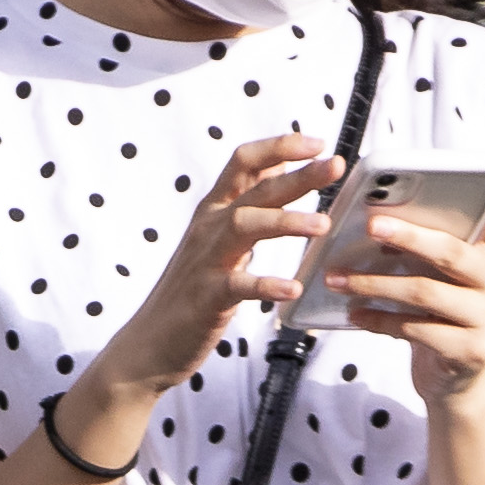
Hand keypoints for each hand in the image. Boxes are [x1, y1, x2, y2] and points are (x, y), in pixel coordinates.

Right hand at [65, 132, 336, 450]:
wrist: (149, 342)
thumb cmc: (193, 290)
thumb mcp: (219, 238)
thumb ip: (247, 205)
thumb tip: (279, 167)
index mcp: (214, 210)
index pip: (243, 160)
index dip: (280, 146)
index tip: (318, 142)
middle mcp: (209, 227)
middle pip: (254, 188)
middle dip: (297, 174)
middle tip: (336, 165)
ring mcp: (206, 261)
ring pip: (245, 225)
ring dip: (285, 221)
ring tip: (323, 224)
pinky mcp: (207, 297)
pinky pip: (239, 285)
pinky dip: (267, 284)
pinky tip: (293, 287)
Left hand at [329, 188, 484, 405]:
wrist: (451, 379)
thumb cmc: (438, 314)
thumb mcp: (440, 278)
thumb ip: (429, 250)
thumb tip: (378, 221)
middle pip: (451, 252)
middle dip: (407, 236)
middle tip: (371, 225)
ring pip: (425, 292)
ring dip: (374, 283)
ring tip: (338, 277)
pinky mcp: (471, 351)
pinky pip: (414, 328)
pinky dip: (378, 320)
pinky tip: (354, 312)